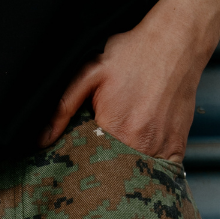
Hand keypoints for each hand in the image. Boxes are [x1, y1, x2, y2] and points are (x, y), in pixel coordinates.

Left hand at [39, 15, 207, 163]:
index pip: (92, 166)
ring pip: (139, 177)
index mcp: (115, 129)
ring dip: (128, 176)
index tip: (82, 168)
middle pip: (116, 176)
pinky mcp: (177, 146)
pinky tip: (142, 161)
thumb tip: (42, 139)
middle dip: (106, 177)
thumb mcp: (91, 72)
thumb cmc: (134, 53)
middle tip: (100, 169)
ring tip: (120, 164)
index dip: (85, 168)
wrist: (177, 41)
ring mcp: (162, 147)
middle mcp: (141, 143)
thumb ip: (64, 107)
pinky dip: (152, 172)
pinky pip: (163, 172)